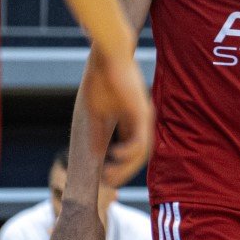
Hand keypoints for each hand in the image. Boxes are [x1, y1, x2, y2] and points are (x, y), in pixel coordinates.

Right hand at [84, 51, 152, 187]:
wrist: (107, 57)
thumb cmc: (101, 80)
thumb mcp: (97, 113)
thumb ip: (98, 134)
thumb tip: (95, 155)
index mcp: (132, 120)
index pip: (132, 149)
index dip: (121, 165)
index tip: (105, 175)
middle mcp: (141, 121)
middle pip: (140, 155)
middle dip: (124, 172)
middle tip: (107, 182)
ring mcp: (143, 116)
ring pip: (143, 152)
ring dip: (127, 167)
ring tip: (109, 175)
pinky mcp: (141, 111)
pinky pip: (141, 139)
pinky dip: (129, 152)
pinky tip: (115, 156)